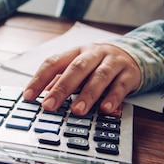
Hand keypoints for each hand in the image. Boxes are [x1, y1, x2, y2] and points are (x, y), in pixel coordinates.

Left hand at [23, 43, 141, 114]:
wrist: (134, 54)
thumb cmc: (99, 63)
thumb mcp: (80, 66)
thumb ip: (62, 78)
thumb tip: (43, 93)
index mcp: (76, 52)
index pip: (54, 62)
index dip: (39, 79)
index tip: (28, 96)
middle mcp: (94, 54)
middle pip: (76, 68)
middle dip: (62, 88)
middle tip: (49, 106)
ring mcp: (113, 63)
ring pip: (99, 77)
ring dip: (87, 95)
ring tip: (77, 110)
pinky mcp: (129, 73)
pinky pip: (120, 86)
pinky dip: (113, 98)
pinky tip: (105, 109)